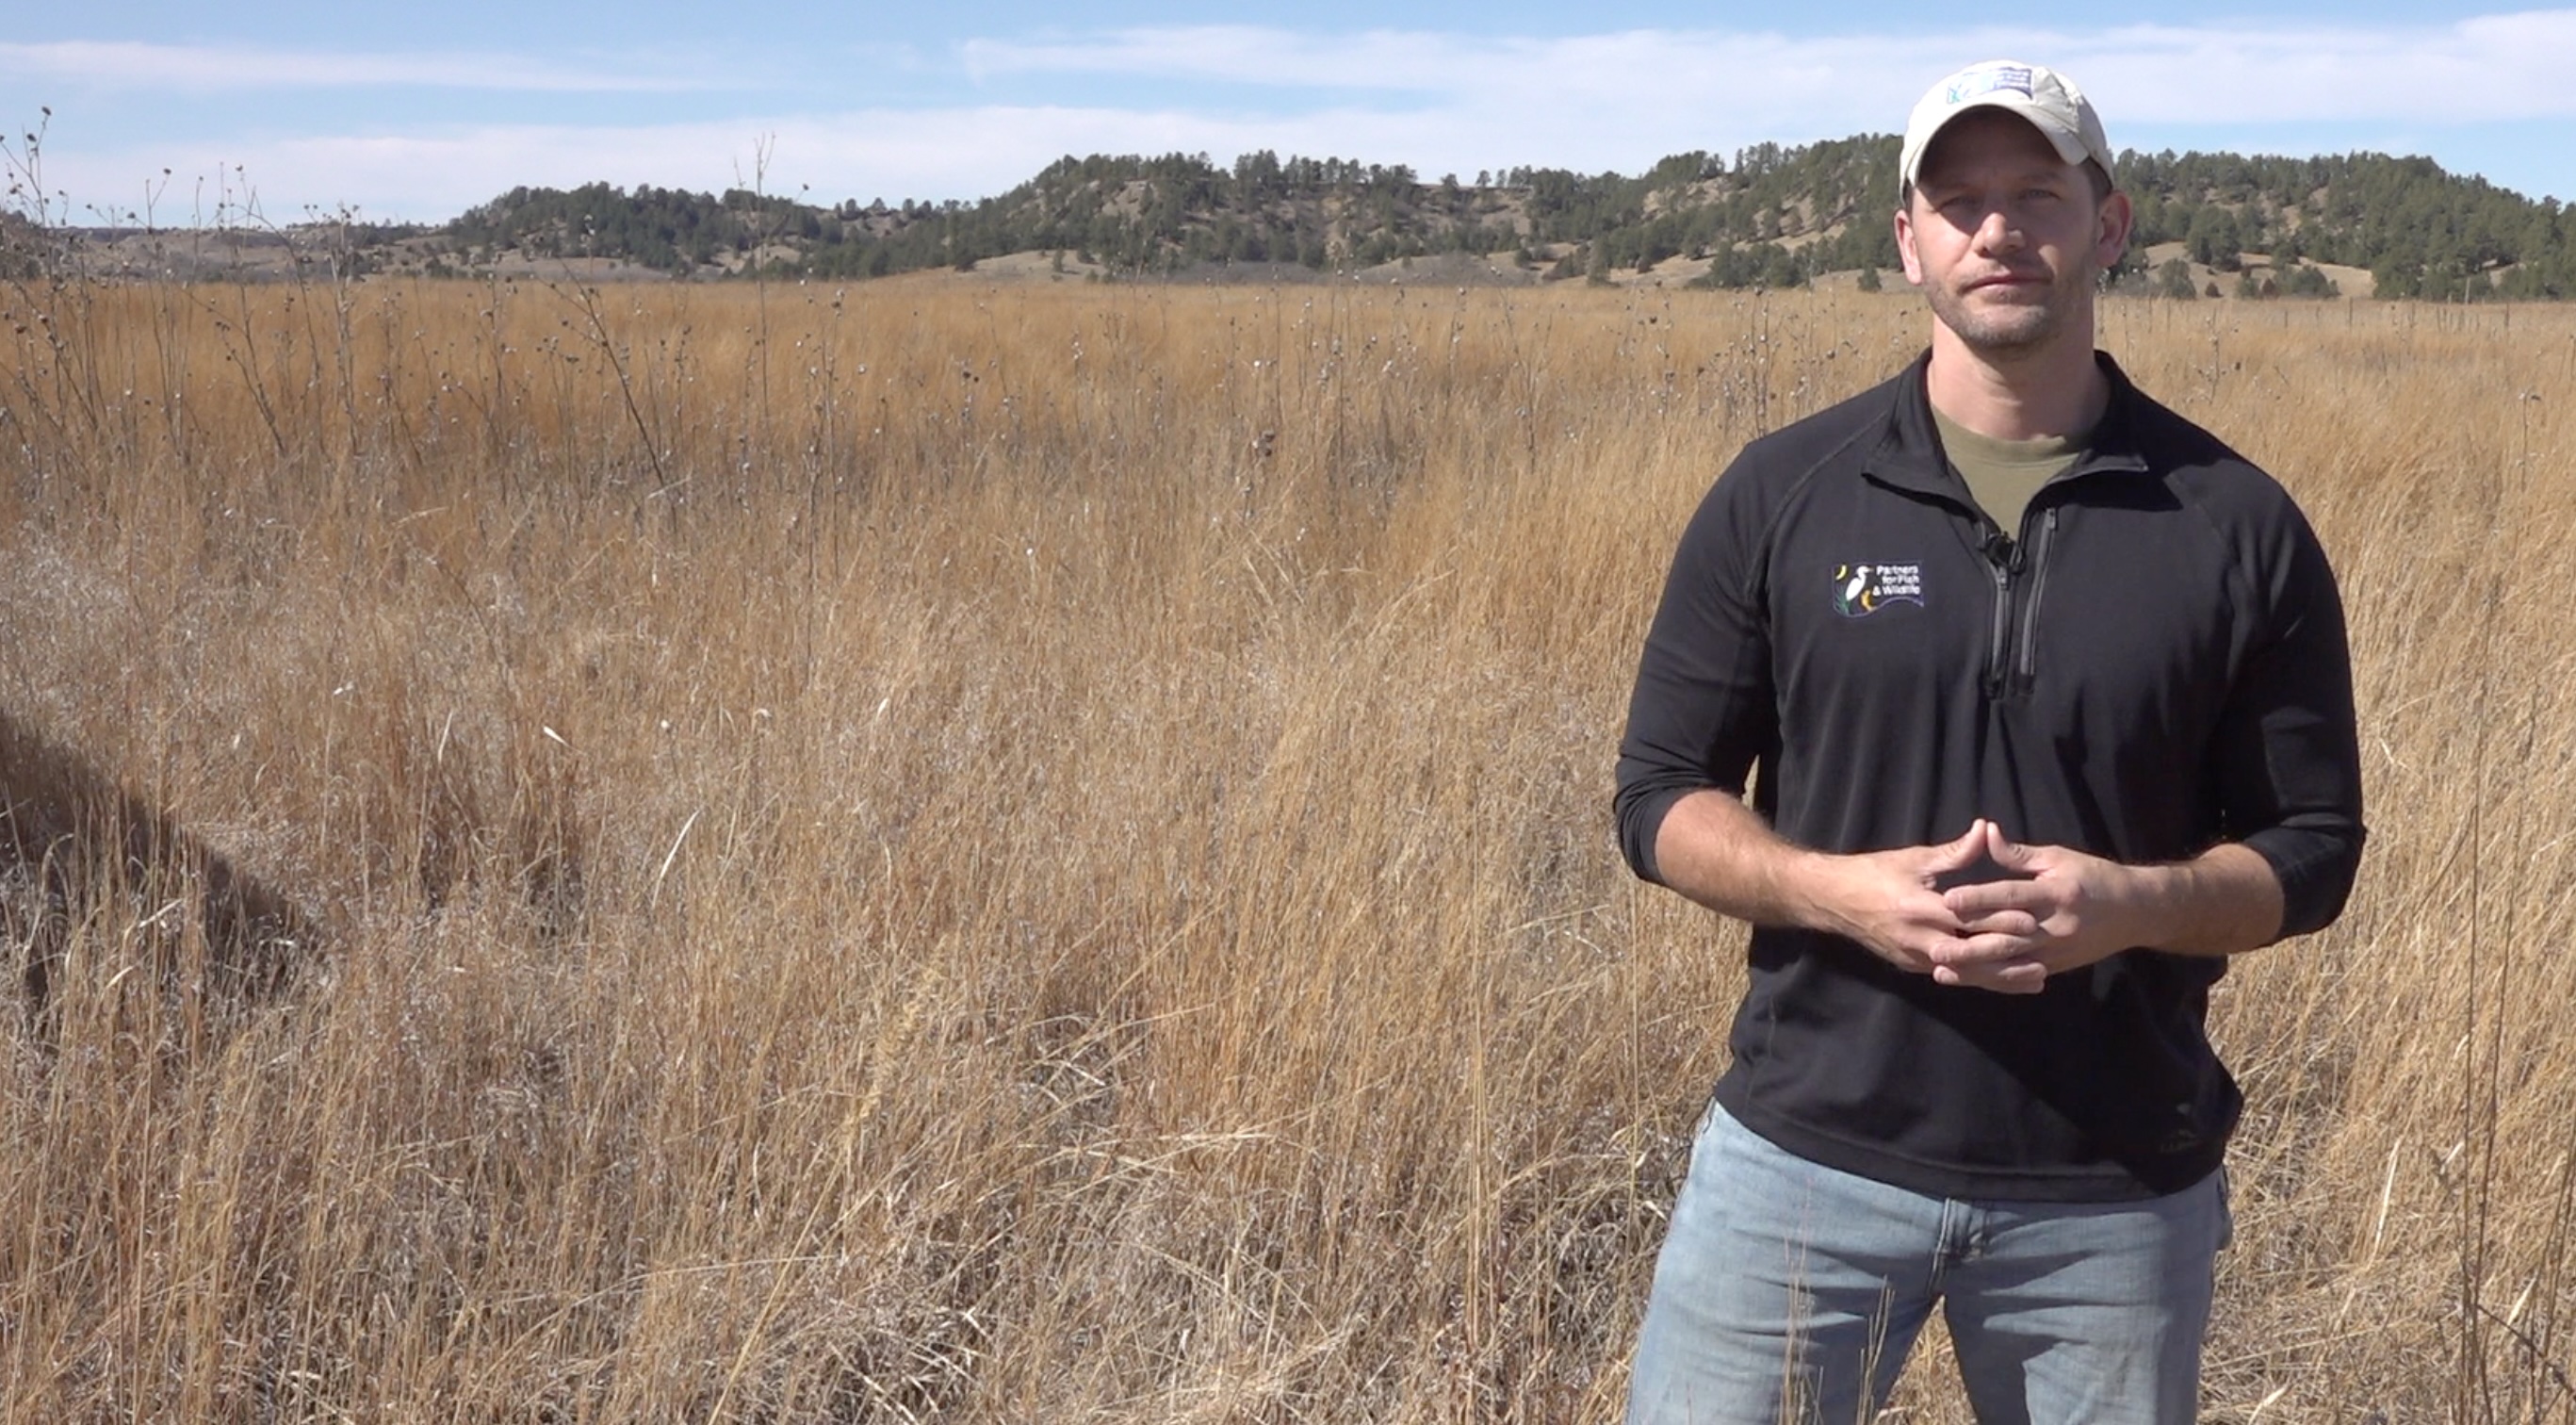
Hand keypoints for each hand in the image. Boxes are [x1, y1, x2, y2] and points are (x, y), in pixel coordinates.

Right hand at [1810, 819, 2043, 987]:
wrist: (1832, 900)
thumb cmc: (1873, 873)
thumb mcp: (1914, 858)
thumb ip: (1955, 852)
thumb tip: (1986, 830)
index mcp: (1920, 906)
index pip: (1969, 917)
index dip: (2002, 920)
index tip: (2034, 920)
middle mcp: (1918, 938)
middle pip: (1972, 954)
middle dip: (2008, 958)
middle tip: (2044, 959)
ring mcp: (1914, 957)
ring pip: (1965, 973)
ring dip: (2000, 978)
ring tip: (2036, 980)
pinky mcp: (1911, 967)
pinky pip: (1952, 975)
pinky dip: (1980, 978)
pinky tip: (2005, 980)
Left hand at [1928, 822, 2146, 991]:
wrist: (2136, 912)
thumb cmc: (2093, 877)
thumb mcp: (2059, 858)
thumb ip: (2019, 854)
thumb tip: (1987, 832)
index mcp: (2056, 893)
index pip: (2011, 896)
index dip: (1979, 898)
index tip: (1947, 899)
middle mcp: (2057, 926)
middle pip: (2007, 937)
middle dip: (1970, 944)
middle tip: (1934, 945)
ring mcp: (2057, 951)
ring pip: (2010, 963)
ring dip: (1975, 969)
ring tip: (1942, 969)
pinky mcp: (2056, 967)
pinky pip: (2020, 976)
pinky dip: (1992, 979)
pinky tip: (1968, 980)